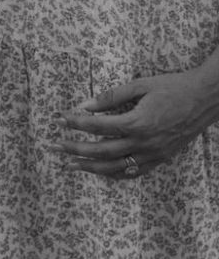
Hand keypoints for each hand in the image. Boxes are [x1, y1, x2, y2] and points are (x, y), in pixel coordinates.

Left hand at [49, 68, 218, 178]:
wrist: (205, 99)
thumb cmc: (173, 87)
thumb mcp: (141, 85)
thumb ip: (112, 97)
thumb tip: (85, 105)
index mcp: (138, 122)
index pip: (98, 126)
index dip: (76, 123)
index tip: (61, 119)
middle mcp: (144, 142)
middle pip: (101, 150)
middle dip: (75, 149)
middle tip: (56, 146)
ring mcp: (153, 154)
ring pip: (115, 167)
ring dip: (90, 167)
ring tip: (71, 164)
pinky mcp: (160, 159)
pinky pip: (133, 172)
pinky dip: (114, 173)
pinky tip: (100, 170)